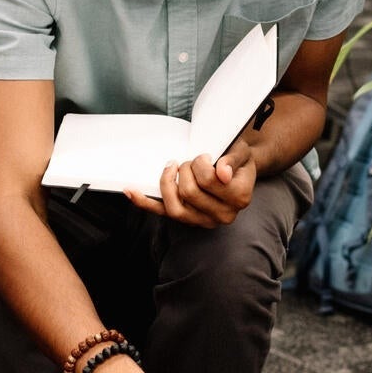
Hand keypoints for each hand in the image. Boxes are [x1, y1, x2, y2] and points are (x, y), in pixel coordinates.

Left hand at [124, 142, 256, 228]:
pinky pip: (162, 212)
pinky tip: (130, 191)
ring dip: (167, 183)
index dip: (201, 163)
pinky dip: (144, 202)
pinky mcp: (187, 219)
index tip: (204, 156)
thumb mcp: (241, 152)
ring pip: (175, 208)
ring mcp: (203, 220)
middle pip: (190, 192)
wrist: (238, 172)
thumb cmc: (236, 160)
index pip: (209, 180)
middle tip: (191, 161)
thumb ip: (233, 159)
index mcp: (240, 197)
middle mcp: (223, 215)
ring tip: (172, 167)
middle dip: (185, 169)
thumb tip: (222, 173)